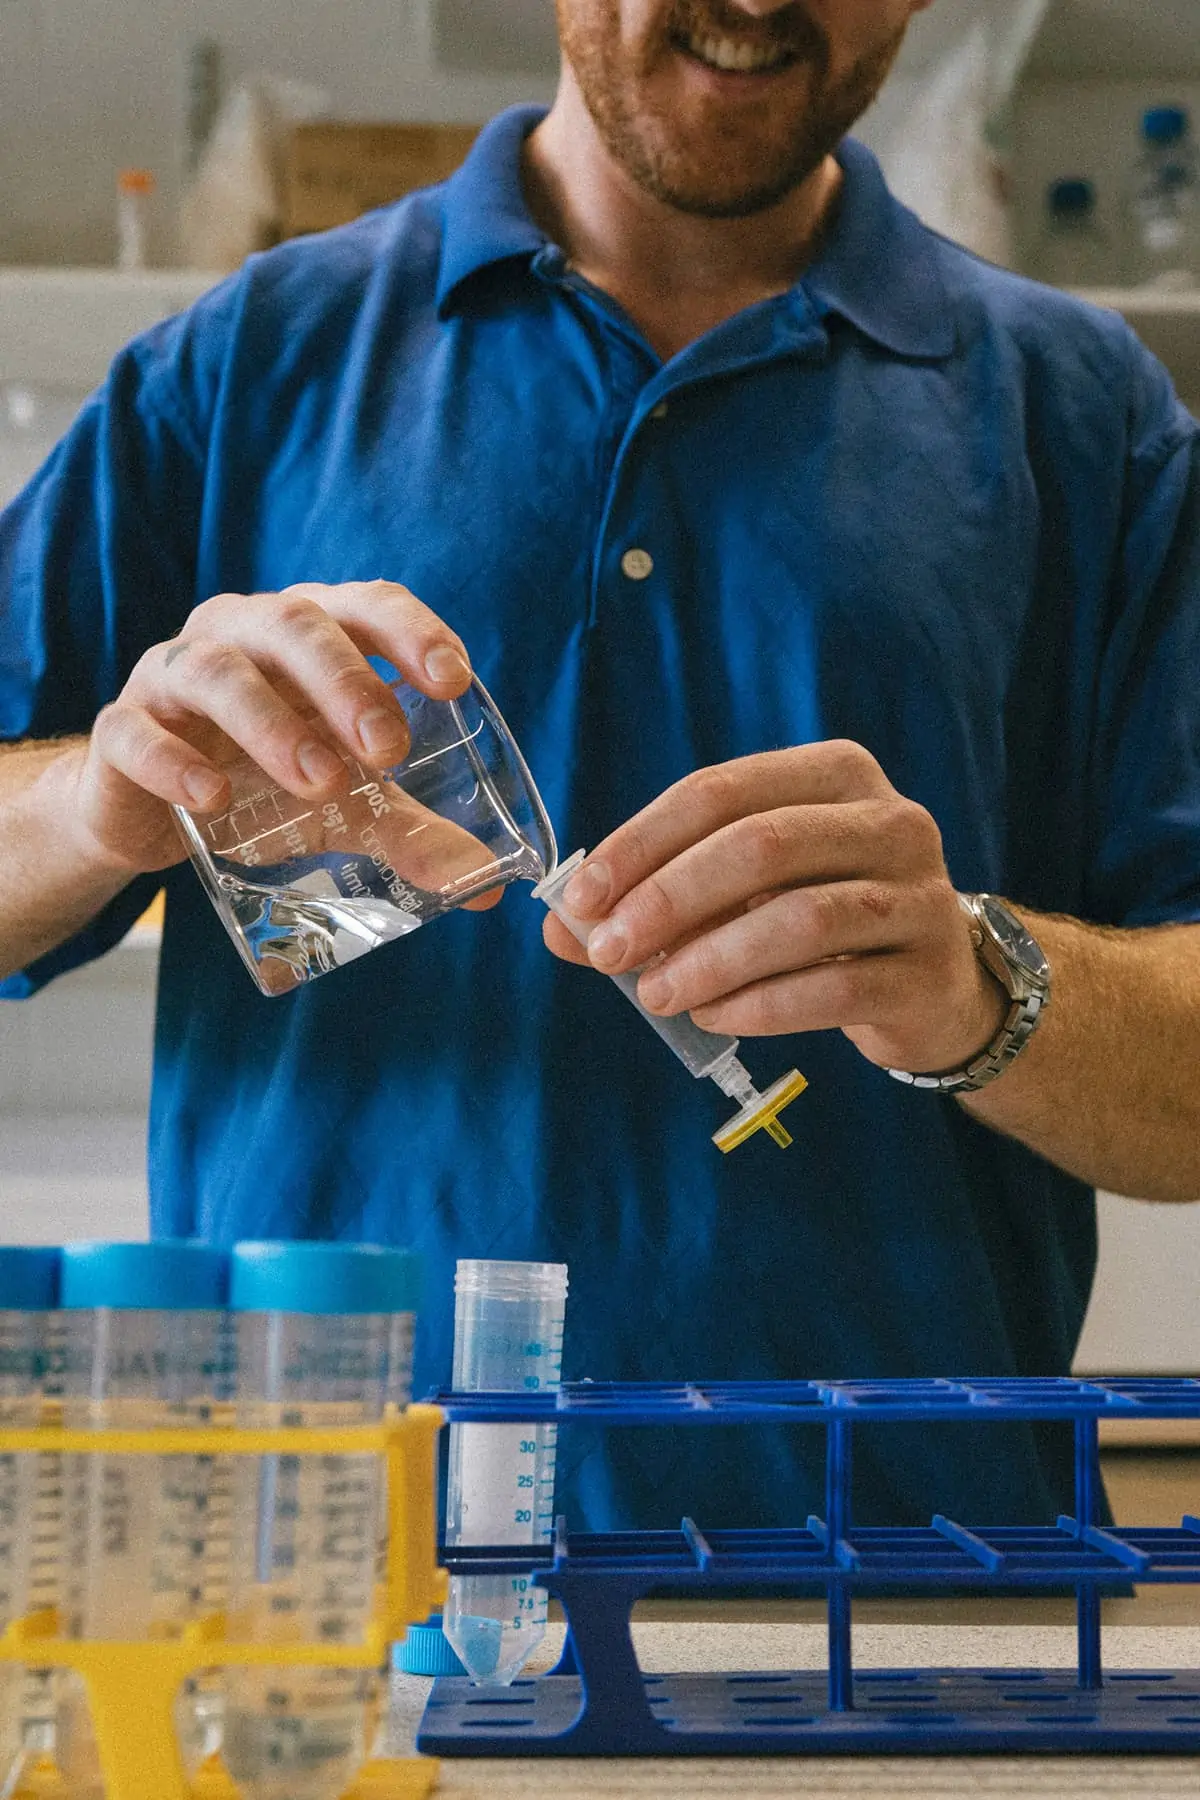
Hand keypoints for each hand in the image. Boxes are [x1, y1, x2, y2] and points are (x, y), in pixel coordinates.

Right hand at [68, 580, 473, 875]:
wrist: (148, 810)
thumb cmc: (262, 780)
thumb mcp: (344, 805)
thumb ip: (410, 831)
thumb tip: (485, 883)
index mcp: (307, 635)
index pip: (364, 604)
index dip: (411, 631)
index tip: (452, 681)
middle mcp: (240, 635)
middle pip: (294, 626)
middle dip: (347, 681)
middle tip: (387, 747)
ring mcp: (173, 676)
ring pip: (216, 671)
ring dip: (273, 724)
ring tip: (322, 783)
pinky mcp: (122, 731)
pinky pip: (135, 732)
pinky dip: (174, 762)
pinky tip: (212, 800)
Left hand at [542, 740, 1007, 1076]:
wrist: (934, 984)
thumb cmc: (823, 917)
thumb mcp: (744, 891)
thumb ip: (658, 898)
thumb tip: (561, 927)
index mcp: (833, 774)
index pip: (720, 791)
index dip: (641, 842)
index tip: (581, 899)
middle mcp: (889, 819)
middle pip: (760, 845)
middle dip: (668, 899)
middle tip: (608, 953)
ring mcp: (919, 894)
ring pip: (801, 917)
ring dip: (711, 959)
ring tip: (655, 995)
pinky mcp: (927, 971)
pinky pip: (834, 986)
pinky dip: (760, 1005)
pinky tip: (713, 1017)